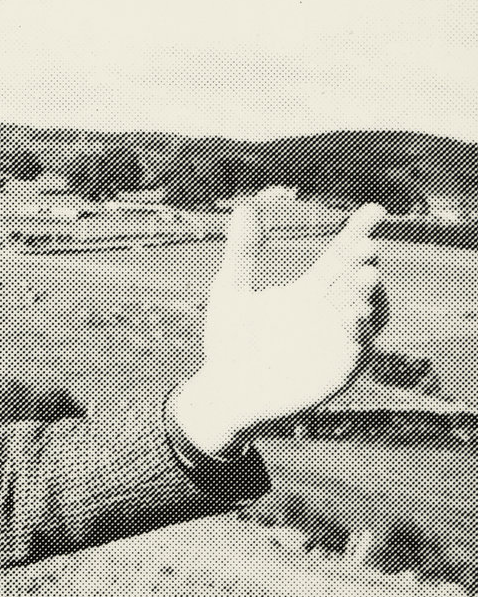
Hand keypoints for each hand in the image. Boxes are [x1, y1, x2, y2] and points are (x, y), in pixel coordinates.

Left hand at [173, 202, 389, 453]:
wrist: (222, 390)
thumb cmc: (229, 340)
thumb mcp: (231, 289)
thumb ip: (242, 251)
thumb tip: (244, 206)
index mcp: (311, 291)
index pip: (341, 257)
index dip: (358, 233)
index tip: (374, 210)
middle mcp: (331, 313)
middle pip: (357, 281)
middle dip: (363, 262)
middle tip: (362, 244)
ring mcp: (337, 342)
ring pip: (370, 314)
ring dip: (371, 295)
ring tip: (365, 275)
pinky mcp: (337, 371)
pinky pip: (358, 351)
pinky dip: (360, 333)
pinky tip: (353, 314)